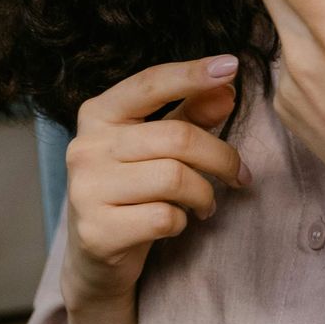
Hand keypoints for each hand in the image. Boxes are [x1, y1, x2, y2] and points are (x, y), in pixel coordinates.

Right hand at [62, 57, 248, 312]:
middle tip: (238, 174)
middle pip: (176, 138)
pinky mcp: (97, 231)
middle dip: (220, 157)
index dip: (191, 73)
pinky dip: (182, 222)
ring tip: (205, 204)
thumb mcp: (157, 148)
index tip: (232, 65)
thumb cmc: (131, 192)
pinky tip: (176, 223)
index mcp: (98, 115)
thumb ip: (189, 115)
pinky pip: (163, 218)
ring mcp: (86, 190)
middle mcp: (85, 147)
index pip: (149, 84)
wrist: (94, 258)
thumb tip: (226, 88)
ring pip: (174, 179)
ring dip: (204, 194)